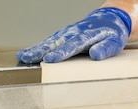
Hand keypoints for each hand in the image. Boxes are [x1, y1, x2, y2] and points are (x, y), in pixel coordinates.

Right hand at [16, 8, 131, 63]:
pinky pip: (48, 42)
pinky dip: (37, 48)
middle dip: (41, 51)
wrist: (108, 20)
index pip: (72, 45)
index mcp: (86, 36)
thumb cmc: (112, 35)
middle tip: (27, 59)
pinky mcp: (62, 36)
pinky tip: (27, 55)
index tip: (50, 59)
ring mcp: (66, 33)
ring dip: (35, 50)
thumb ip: (105, 49)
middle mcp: (73, 33)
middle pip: (55, 43)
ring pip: (48, 42)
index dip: (61, 53)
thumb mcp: (114, 43)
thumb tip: (95, 55)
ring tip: (22, 58)